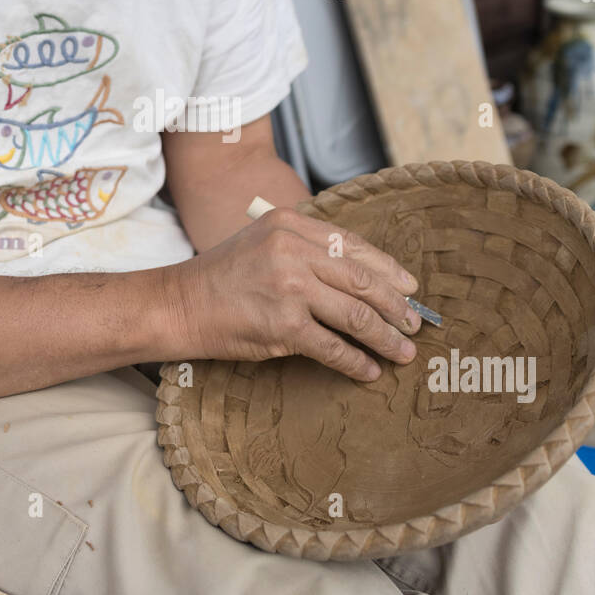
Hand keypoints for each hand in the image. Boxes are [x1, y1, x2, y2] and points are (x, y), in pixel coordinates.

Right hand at [161, 206, 421, 380]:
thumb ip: (306, 248)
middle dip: (396, 306)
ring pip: (355, 315)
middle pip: (362, 280)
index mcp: (290, 224)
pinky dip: (356, 362)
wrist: (179, 304)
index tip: (410, 288)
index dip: (388, 270)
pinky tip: (369, 371)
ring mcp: (289, 287)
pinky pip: (332, 347)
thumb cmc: (222, 276)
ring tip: (403, 352)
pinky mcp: (283, 325)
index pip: (353, 246)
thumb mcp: (263, 241)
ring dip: (385, 337)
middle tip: (415, 324)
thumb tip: (361, 277)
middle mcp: (292, 250)